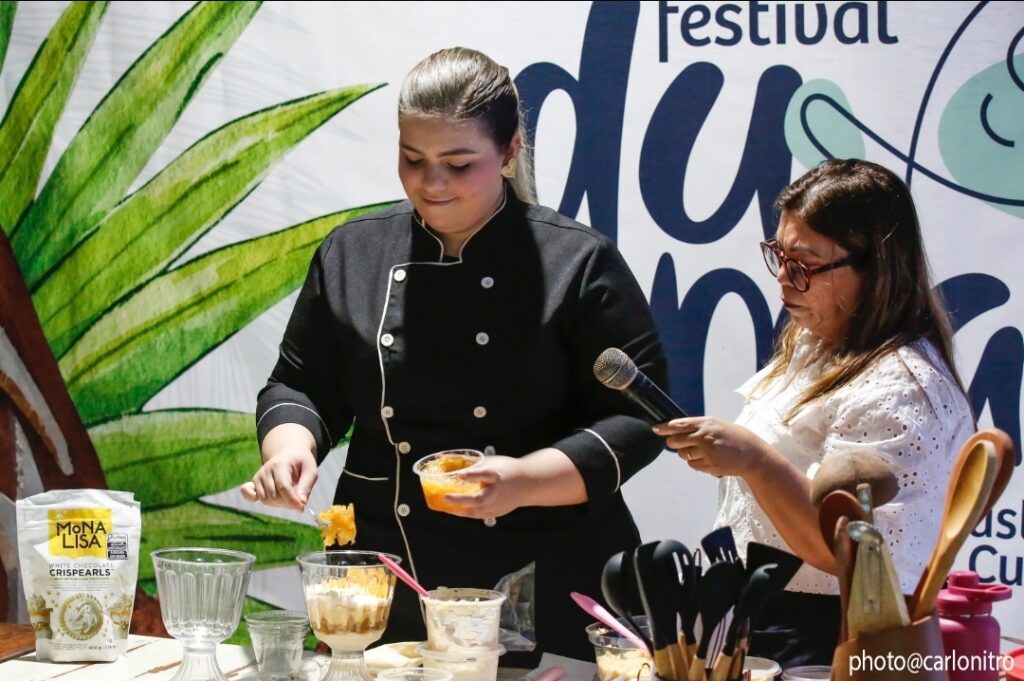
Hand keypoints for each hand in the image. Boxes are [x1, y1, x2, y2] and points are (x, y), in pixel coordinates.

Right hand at [240, 447, 317, 509]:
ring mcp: (259, 476)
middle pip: (273, 496)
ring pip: (265, 499)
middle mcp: (266, 470)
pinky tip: (263, 499)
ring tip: (289, 495)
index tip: (302, 508)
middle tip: (298, 500)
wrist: (290, 453)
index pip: (283, 487)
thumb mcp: (311, 470)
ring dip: (278, 503)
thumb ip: (306, 486)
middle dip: (287, 503)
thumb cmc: (302, 463)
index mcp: (280, 464)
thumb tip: (301, 503)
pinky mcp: (255, 482)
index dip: (292, 500)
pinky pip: (249, 495)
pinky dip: (253, 499)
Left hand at [440, 455, 528, 518]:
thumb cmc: (507, 470)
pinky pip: (478, 515)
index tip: (460, 474)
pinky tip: (455, 510)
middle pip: (478, 499)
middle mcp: (497, 492)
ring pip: (476, 511)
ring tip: (445, 506)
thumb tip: (446, 458)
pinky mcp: (496, 512)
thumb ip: (473, 463)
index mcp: (497, 475)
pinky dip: (466, 513)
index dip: (472, 474)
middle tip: (445, 496)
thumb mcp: (492, 462)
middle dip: (460, 500)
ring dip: (459, 509)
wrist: (527, 484)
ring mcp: (497, 504)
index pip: (484, 474)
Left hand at [653, 416, 767, 477]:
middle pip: (675, 442)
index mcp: (706, 424)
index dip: (664, 428)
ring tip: (701, 450)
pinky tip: (708, 459)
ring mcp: (707, 453)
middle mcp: (705, 437)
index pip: (679, 425)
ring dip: (686, 453)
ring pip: (684, 455)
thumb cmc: (733, 436)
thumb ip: (697, 426)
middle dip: (672, 443)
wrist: (752, 454)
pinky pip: (693, 465)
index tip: (656, 429)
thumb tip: (676, 429)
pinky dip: (696, 463)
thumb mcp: (716, 424)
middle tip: (675, 443)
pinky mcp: (710, 466)